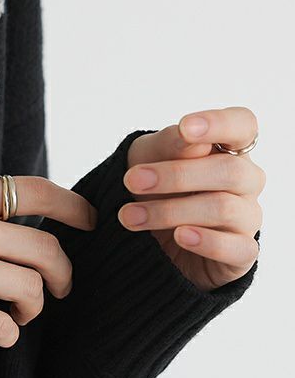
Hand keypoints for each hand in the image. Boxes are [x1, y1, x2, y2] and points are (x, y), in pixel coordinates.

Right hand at [0, 174, 96, 347]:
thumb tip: (4, 211)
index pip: (35, 192)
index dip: (71, 206)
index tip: (91, 219)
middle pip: (45, 249)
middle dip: (62, 273)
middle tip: (62, 287)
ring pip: (31, 289)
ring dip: (33, 306)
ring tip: (20, 313)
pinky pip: (4, 326)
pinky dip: (9, 333)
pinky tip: (0, 331)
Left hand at [121, 106, 263, 290]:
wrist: (145, 242)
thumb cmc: (153, 190)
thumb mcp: (147, 159)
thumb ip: (170, 144)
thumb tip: (189, 137)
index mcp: (229, 150)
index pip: (242, 125)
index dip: (219, 124)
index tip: (185, 128)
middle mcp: (246, 182)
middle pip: (229, 171)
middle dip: (176, 176)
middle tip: (132, 181)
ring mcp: (247, 218)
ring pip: (224, 209)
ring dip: (170, 212)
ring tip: (130, 217)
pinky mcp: (241, 253)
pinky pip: (238, 248)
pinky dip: (206, 242)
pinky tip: (180, 236)